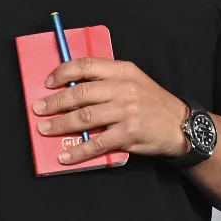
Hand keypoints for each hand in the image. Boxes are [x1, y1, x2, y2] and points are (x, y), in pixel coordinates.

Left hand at [32, 57, 189, 165]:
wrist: (181, 125)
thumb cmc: (153, 102)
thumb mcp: (134, 80)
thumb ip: (107, 80)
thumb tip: (72, 88)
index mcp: (122, 70)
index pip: (87, 65)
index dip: (63, 72)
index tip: (48, 82)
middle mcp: (123, 88)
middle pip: (80, 92)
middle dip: (55, 101)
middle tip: (38, 108)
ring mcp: (125, 111)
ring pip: (85, 117)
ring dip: (60, 124)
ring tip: (45, 129)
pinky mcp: (129, 134)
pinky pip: (97, 143)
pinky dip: (79, 151)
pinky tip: (66, 155)